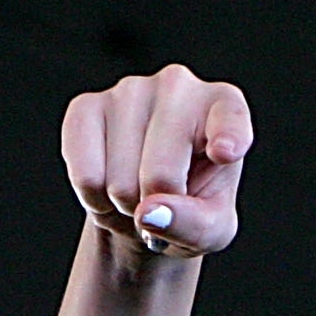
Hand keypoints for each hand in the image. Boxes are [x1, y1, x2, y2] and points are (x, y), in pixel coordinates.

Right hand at [62, 64, 251, 259]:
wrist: (146, 199)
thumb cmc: (192, 204)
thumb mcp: (212, 229)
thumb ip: (194, 226)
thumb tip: (149, 213)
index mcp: (223, 106)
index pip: (229, 118)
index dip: (227, 136)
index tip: (225, 152)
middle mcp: (178, 86)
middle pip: (160, 175)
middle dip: (156, 207)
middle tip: (162, 199)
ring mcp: (130, 90)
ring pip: (119, 182)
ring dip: (124, 205)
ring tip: (137, 190)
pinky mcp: (86, 106)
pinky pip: (86, 176)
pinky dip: (94, 200)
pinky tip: (107, 183)